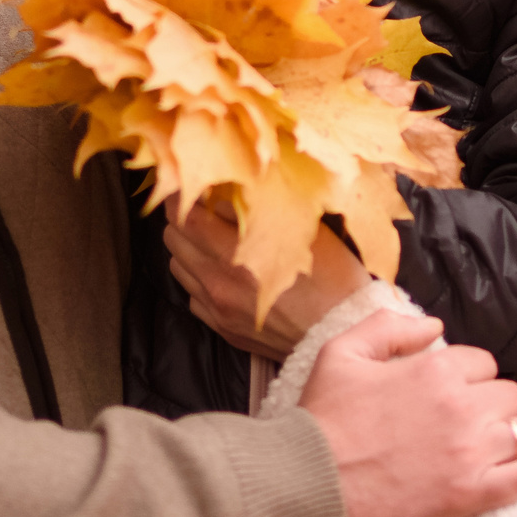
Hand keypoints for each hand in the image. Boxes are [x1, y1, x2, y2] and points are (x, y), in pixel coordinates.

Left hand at [165, 199, 371, 361]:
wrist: (343, 334)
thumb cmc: (333, 278)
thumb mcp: (303, 229)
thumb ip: (263, 207)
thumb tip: (235, 184)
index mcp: (238, 255)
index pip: (186, 217)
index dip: (180, 196)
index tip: (188, 183)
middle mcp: (219, 283)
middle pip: (174, 240)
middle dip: (182, 217)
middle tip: (200, 204)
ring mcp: (218, 308)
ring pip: (178, 266)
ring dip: (188, 247)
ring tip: (210, 235)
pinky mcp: (222, 327)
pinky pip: (192, 295)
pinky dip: (198, 277)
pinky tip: (221, 269)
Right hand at [301, 310, 516, 516]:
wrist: (309, 481)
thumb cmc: (323, 415)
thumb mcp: (343, 350)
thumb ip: (390, 326)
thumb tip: (434, 323)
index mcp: (434, 367)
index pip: (482, 362)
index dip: (469, 375)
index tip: (452, 391)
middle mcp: (461, 405)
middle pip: (509, 394)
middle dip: (495, 403)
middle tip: (471, 419)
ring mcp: (470, 451)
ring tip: (513, 440)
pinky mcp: (471, 494)